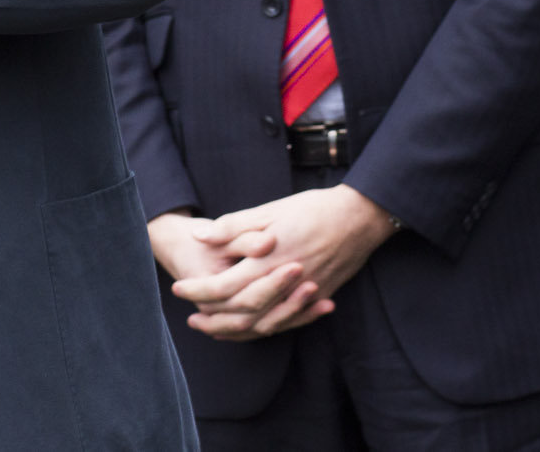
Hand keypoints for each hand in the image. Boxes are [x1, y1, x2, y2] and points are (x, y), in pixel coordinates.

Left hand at [176, 185, 396, 340]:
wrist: (360, 217)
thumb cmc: (314, 208)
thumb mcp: (270, 209)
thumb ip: (234, 227)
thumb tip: (200, 236)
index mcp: (269, 258)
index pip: (224, 285)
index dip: (199, 291)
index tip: (179, 290)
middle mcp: (285, 282)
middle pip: (241, 312)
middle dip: (212, 318)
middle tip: (191, 319)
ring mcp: (304, 294)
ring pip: (263, 324)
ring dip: (235, 331)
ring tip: (214, 330)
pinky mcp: (318, 297)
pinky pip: (286, 323)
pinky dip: (264, 329)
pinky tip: (250, 329)